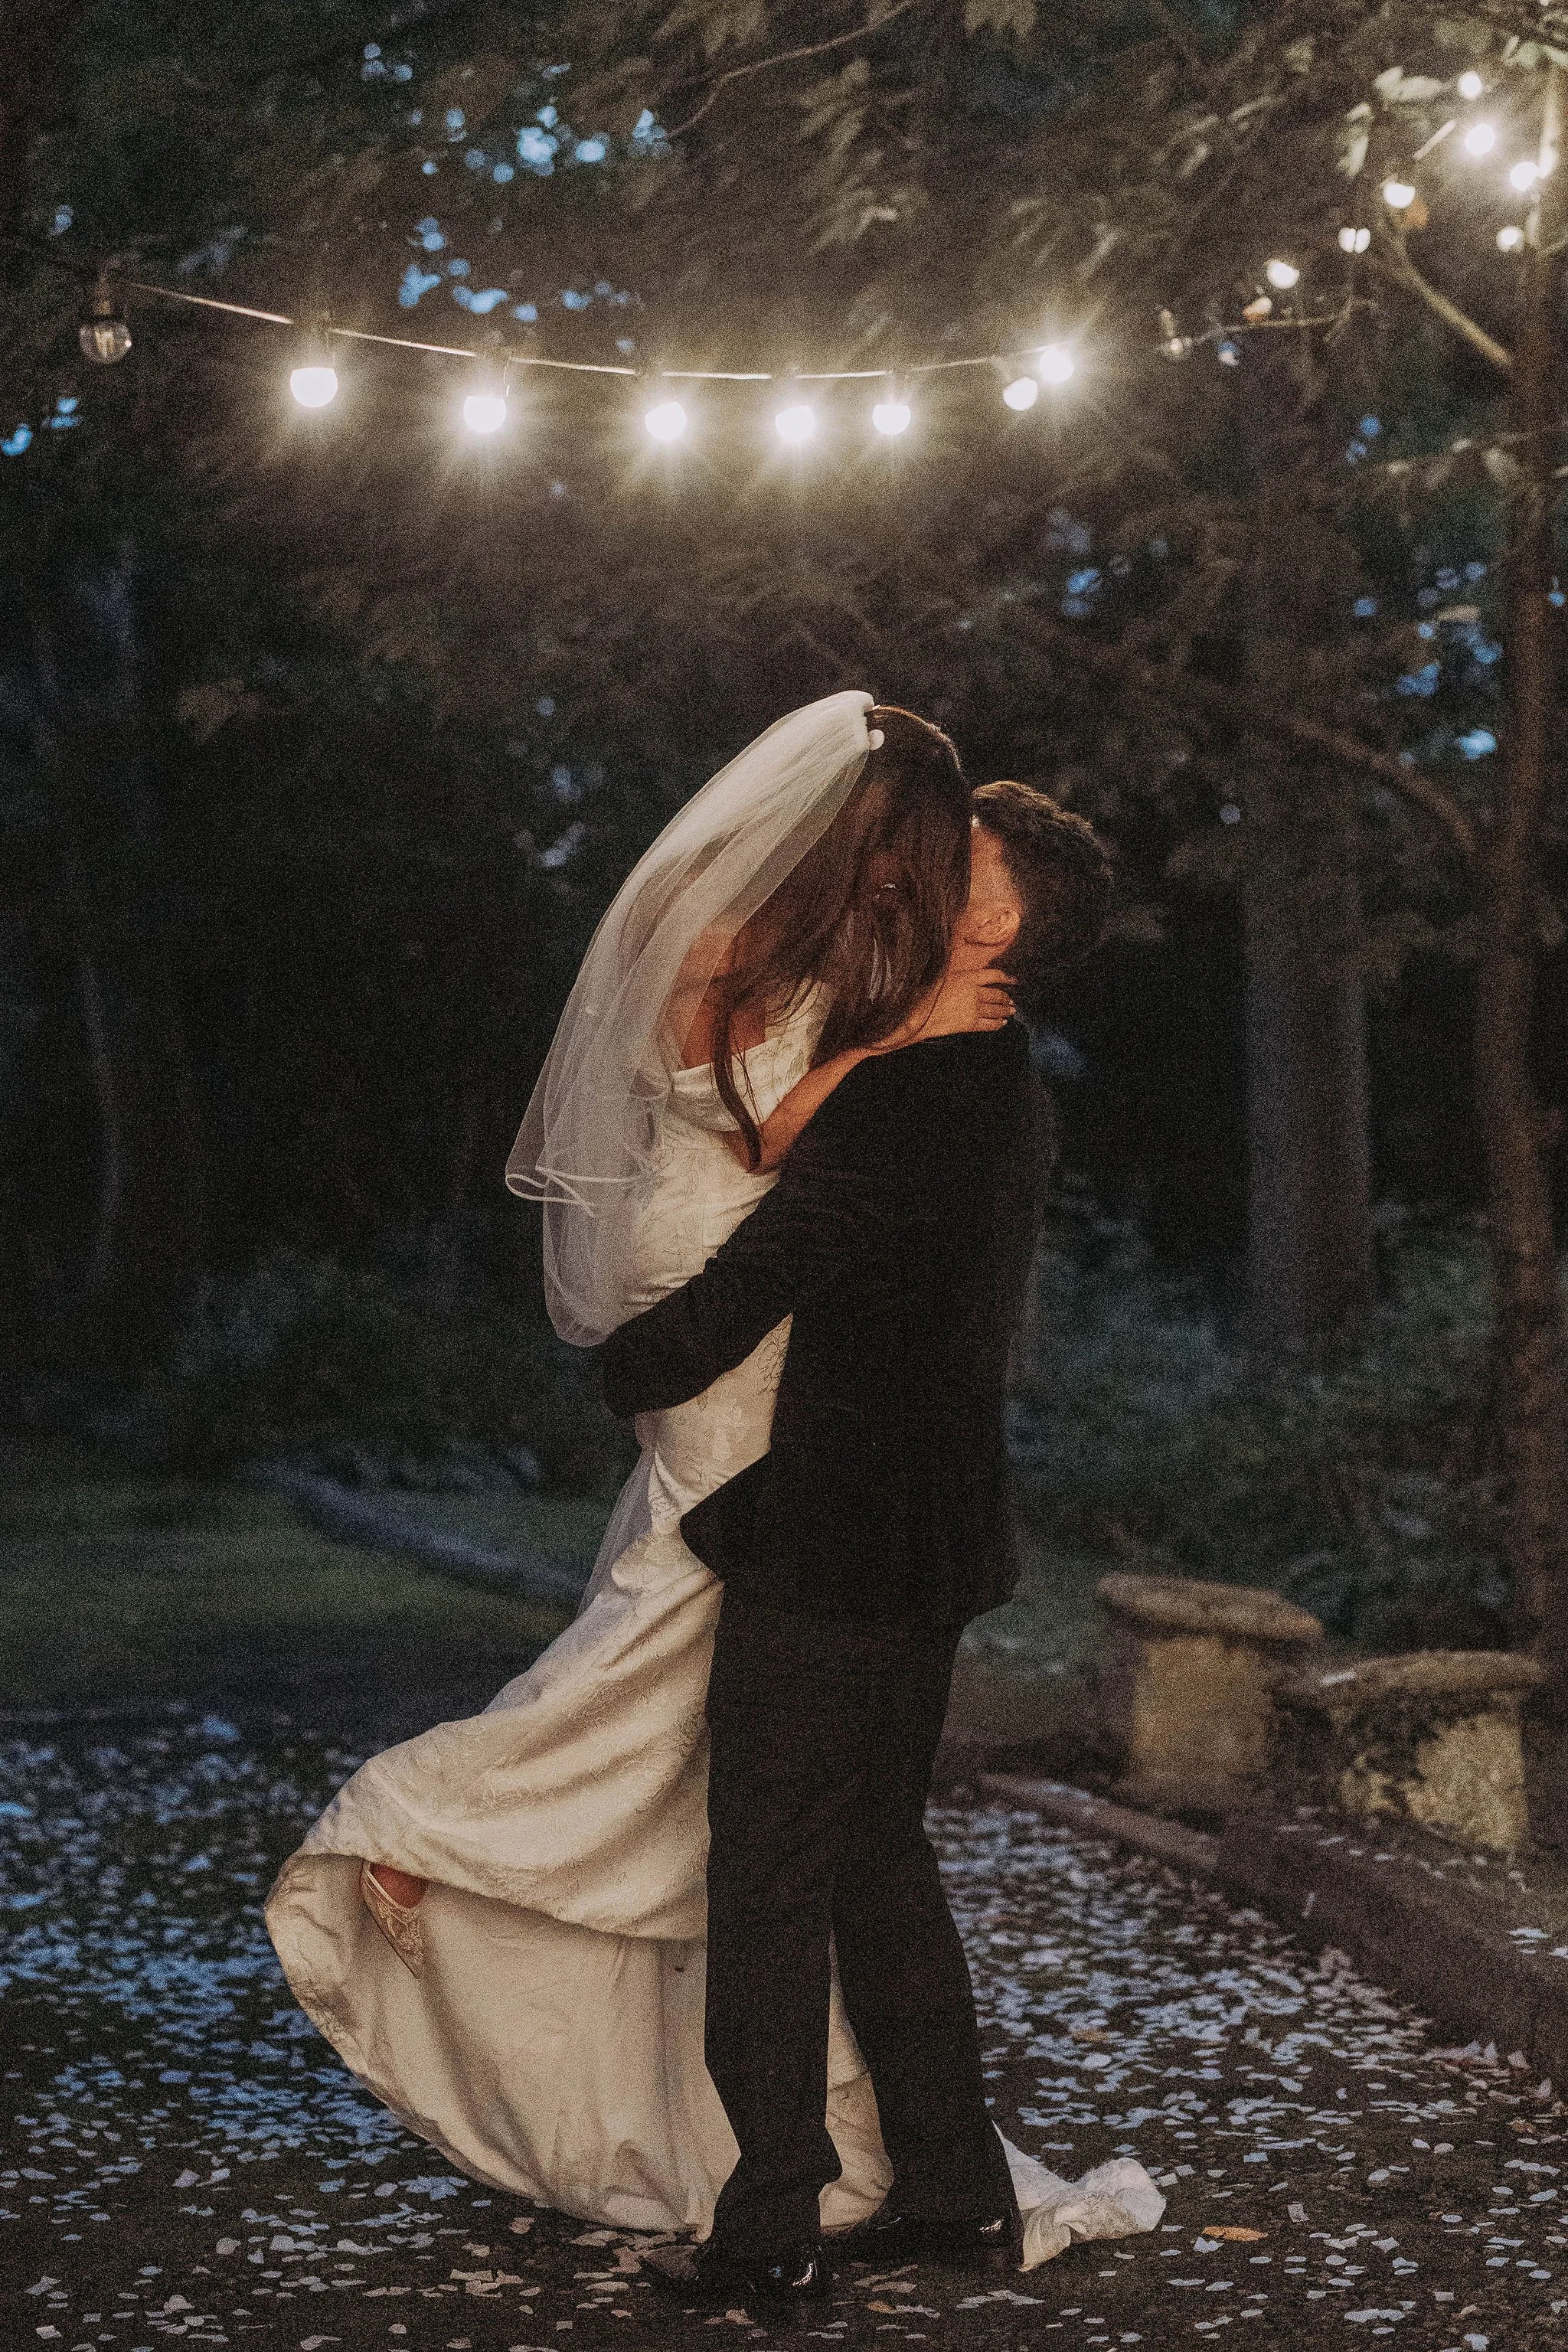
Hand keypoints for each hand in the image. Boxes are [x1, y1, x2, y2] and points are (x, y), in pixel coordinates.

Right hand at [891, 964, 1014, 1045]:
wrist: (918, 1013)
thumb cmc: (925, 993)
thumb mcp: (943, 976)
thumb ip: (959, 976)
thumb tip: (969, 977)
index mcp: (968, 977)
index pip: (995, 975)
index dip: (1007, 978)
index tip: (1014, 981)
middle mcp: (974, 992)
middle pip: (998, 994)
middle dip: (1006, 998)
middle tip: (1011, 1001)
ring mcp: (974, 1009)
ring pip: (996, 1010)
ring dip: (1006, 1010)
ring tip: (1011, 1011)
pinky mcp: (970, 1024)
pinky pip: (990, 1024)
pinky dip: (998, 1023)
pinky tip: (1002, 1023)